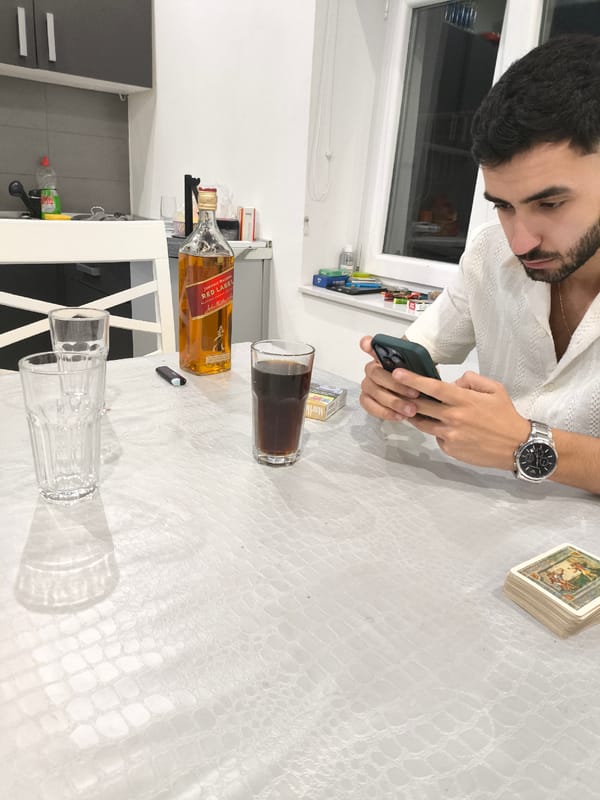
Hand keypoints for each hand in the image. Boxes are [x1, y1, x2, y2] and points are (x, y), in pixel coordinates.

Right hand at [359, 335, 421, 421]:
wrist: (419, 393)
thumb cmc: (417, 378)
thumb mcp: (422, 368)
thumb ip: (416, 364)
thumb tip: (419, 366)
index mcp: (383, 356)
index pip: (369, 345)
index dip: (368, 344)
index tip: (369, 344)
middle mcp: (372, 369)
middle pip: (375, 373)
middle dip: (396, 385)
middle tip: (414, 394)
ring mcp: (368, 385)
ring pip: (374, 392)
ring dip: (393, 402)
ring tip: (410, 410)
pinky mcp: (367, 400)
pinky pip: (371, 406)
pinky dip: (385, 412)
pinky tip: (399, 416)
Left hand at [388, 367, 530, 471]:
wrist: (517, 447)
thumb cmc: (506, 416)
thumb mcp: (495, 389)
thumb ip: (471, 380)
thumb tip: (453, 383)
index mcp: (464, 400)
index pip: (433, 387)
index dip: (413, 379)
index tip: (397, 374)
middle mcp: (454, 418)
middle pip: (420, 406)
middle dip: (404, 397)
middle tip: (395, 391)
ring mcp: (450, 435)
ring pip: (422, 423)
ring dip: (415, 415)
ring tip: (412, 408)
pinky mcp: (450, 449)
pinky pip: (436, 437)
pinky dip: (435, 430)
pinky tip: (443, 427)